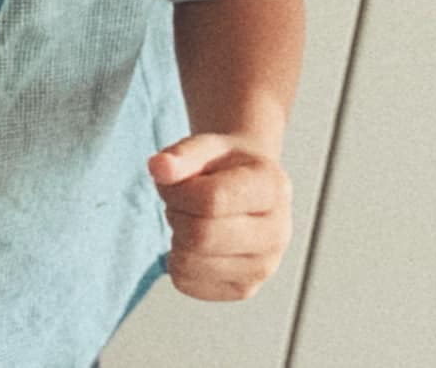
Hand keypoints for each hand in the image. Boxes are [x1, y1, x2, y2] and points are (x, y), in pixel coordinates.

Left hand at [148, 133, 293, 301]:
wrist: (247, 188)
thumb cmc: (224, 167)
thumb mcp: (205, 147)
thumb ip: (181, 154)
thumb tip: (158, 167)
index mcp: (272, 188)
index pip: (211, 200)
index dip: (177, 190)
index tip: (173, 180)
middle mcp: (277, 233)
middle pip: (200, 235)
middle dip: (175, 214)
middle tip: (179, 201)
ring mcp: (264, 267)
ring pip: (190, 263)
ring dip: (175, 237)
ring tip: (192, 219)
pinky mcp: (244, 289)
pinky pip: (187, 283)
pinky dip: (177, 261)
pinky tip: (196, 244)